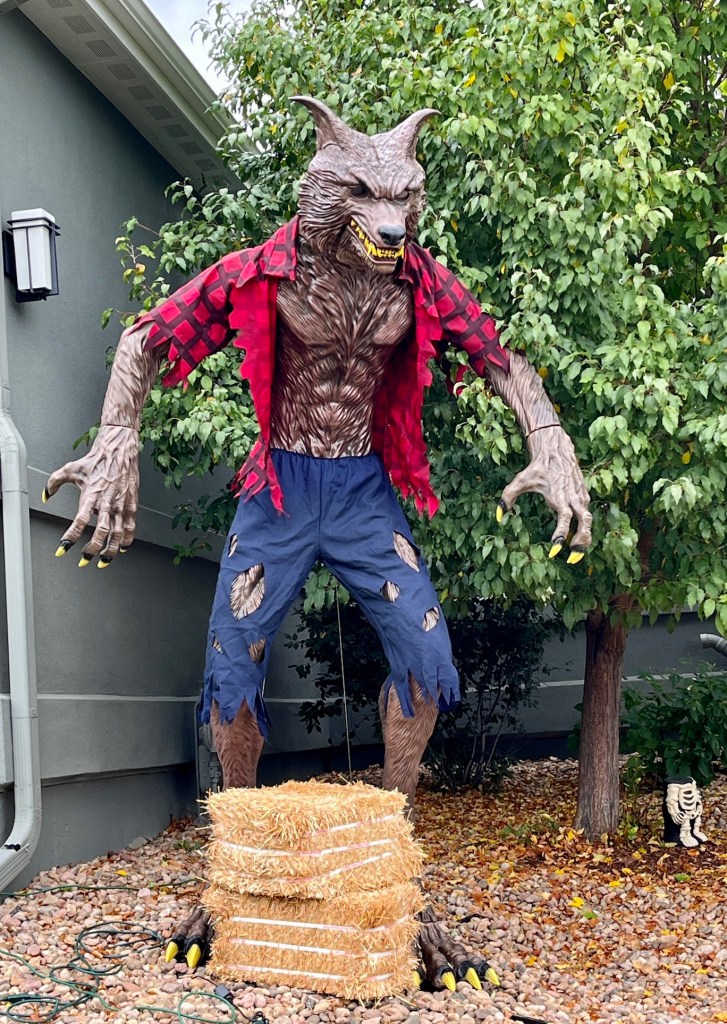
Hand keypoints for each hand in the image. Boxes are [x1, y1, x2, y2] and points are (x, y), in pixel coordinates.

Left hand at [43, 425, 139, 567]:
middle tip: (85, 559)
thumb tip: (45, 494)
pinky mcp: (131, 504)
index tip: (63, 548)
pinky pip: (130, 526)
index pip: (79, 521)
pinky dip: (127, 539)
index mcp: (91, 495)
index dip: (71, 537)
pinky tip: (123, 547)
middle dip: (92, 550)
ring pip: (117, 533)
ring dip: (111, 550)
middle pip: (100, 533)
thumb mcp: (70, 469)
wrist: (119, 450)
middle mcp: (106, 502)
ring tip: (104, 561)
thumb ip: (54, 483)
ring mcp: (120, 505)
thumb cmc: (97, 460)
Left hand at [496, 425, 591, 562]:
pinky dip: (583, 528)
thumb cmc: (536, 467)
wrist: (555, 449)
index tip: (555, 550)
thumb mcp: (519, 481)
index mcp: (559, 497)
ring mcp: (581, 497)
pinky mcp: (584, 495)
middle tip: (572, 559)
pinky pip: (586, 515)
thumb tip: (498, 517)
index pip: (565, 520)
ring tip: (576, 553)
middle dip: (581, 543)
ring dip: (585, 538)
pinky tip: (574, 538)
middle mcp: (573, 498)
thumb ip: (507, 498)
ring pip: (589, 521)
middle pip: (584, 524)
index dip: (561, 536)